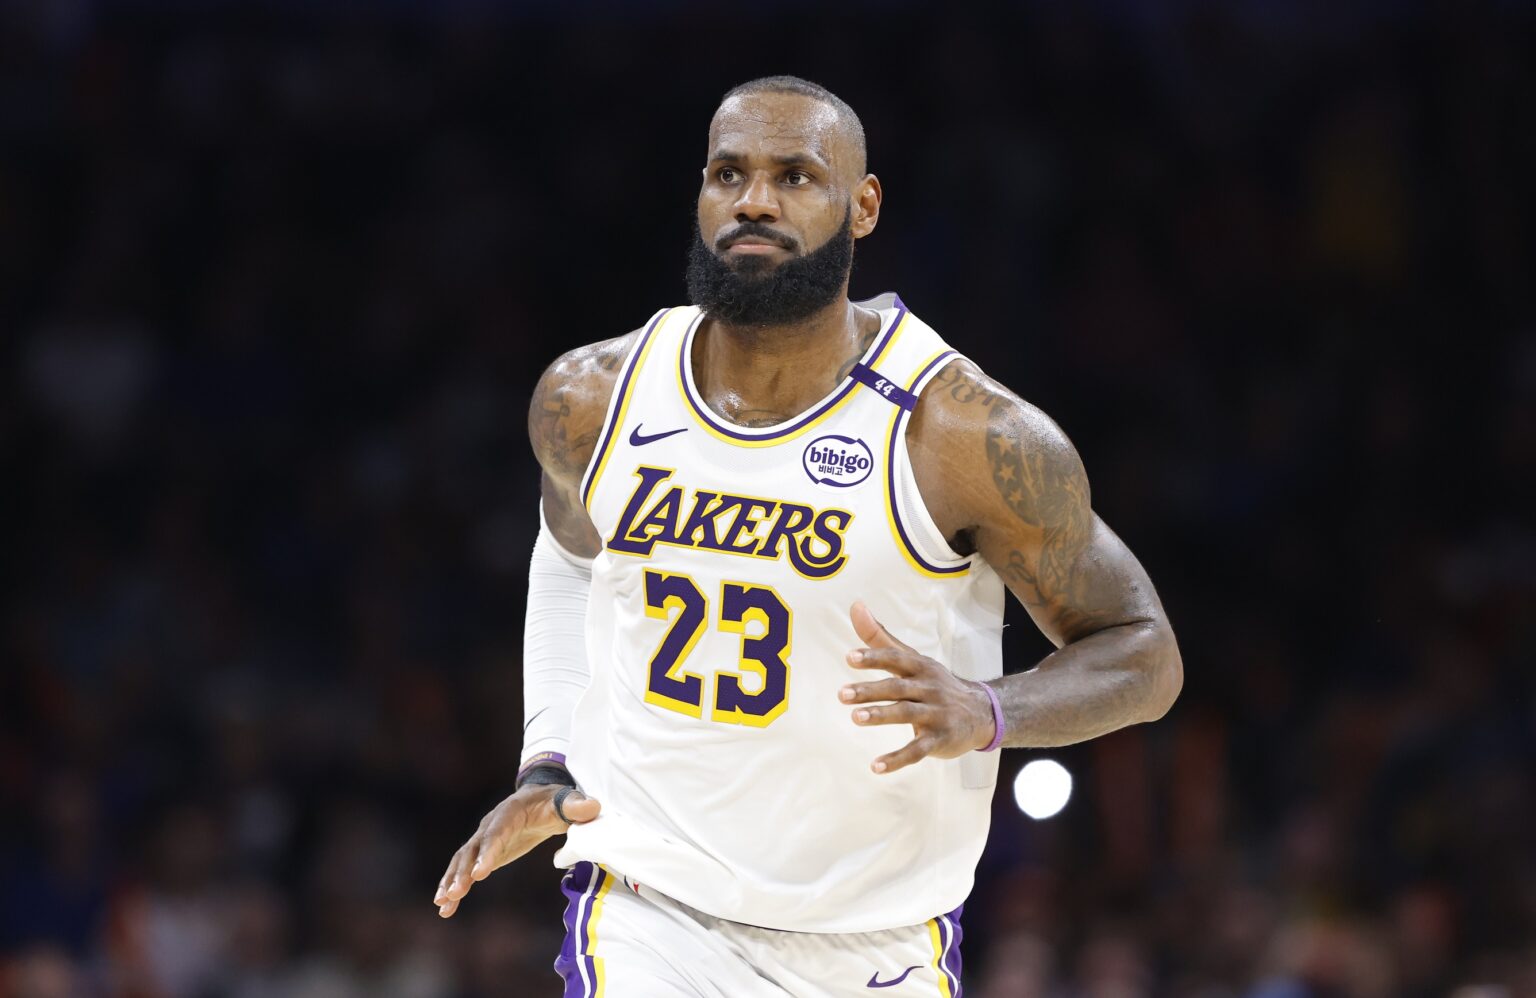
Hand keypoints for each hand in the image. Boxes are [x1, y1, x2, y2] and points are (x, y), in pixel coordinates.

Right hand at [434, 783, 599, 917]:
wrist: (540, 797)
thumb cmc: (554, 801)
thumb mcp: (566, 801)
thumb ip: (576, 806)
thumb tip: (593, 808)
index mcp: (509, 813)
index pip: (496, 834)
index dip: (488, 853)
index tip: (480, 874)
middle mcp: (490, 825)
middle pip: (472, 849)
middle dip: (462, 871)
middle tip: (454, 893)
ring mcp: (484, 839)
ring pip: (462, 861)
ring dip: (452, 881)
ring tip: (443, 904)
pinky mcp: (484, 853)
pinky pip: (465, 869)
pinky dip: (455, 886)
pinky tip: (446, 908)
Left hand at [841, 601, 996, 774]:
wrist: (981, 712)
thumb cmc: (935, 683)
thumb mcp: (912, 659)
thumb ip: (880, 636)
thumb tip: (856, 605)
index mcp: (920, 667)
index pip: (896, 659)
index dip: (874, 657)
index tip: (850, 657)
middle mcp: (929, 688)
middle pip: (898, 688)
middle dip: (870, 690)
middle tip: (842, 694)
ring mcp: (936, 714)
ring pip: (907, 714)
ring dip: (881, 716)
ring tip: (855, 718)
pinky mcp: (939, 739)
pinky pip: (917, 750)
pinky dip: (897, 759)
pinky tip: (876, 766)